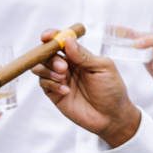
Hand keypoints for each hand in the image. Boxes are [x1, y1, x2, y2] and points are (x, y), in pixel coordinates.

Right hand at [33, 33, 140, 147]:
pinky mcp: (54, 93)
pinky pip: (43, 84)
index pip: (62, 41)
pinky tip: (66, 91)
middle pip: (47, 53)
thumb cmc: (111, 89)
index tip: (47, 36)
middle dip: (51, 57)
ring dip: (48, 70)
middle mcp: (67, 65)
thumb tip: (68, 40)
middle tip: (64, 67)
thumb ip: (84, 55)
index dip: (53, 36)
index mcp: (80, 56)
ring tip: (63, 78)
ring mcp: (59, 79)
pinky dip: (52, 85)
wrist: (111, 116)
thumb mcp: (103, 68)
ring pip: (40, 67)